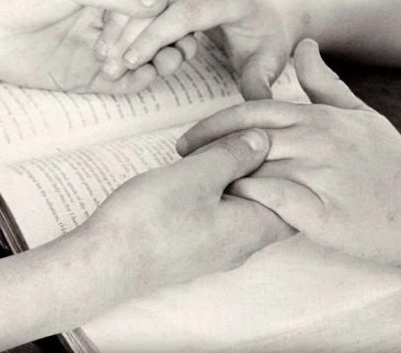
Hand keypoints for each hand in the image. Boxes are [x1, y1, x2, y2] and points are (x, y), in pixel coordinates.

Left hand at [0, 0, 168, 92]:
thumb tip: (160, 0)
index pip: (147, 7)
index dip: (168, 15)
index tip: (185, 19)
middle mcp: (103, 25)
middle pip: (149, 36)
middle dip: (169, 40)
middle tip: (184, 46)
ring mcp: (95, 53)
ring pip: (139, 61)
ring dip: (158, 61)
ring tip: (169, 60)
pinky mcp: (83, 78)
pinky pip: (119, 84)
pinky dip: (138, 81)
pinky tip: (148, 75)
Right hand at [83, 128, 294, 289]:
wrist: (105, 261)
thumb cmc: (151, 220)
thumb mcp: (197, 174)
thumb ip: (235, 155)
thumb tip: (262, 141)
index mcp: (251, 229)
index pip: (296, 201)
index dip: (290, 167)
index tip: (273, 139)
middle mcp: (240, 246)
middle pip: (269, 203)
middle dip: (262, 170)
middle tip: (243, 140)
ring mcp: (216, 251)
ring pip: (243, 210)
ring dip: (235, 181)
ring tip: (216, 153)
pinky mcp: (194, 249)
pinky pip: (220, 219)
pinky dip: (218, 194)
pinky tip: (197, 176)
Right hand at [95, 0, 302, 99]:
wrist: (268, 9)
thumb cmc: (266, 39)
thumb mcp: (268, 62)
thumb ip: (259, 82)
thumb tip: (258, 103)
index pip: (185, 13)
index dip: (154, 38)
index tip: (130, 62)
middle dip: (129, 31)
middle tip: (107, 61)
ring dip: (119, 16)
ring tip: (102, 49)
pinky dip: (122, 3)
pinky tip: (109, 31)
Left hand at [176, 39, 400, 276]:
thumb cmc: (389, 162)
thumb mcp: (358, 114)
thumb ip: (324, 82)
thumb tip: (304, 45)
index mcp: (316, 117)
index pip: (250, 113)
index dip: (212, 125)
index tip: (187, 140)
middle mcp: (315, 140)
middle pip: (242, 139)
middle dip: (204, 150)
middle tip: (178, 163)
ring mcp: (319, 174)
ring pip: (251, 168)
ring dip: (219, 178)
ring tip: (192, 191)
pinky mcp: (322, 212)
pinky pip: (271, 202)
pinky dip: (245, 202)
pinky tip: (227, 210)